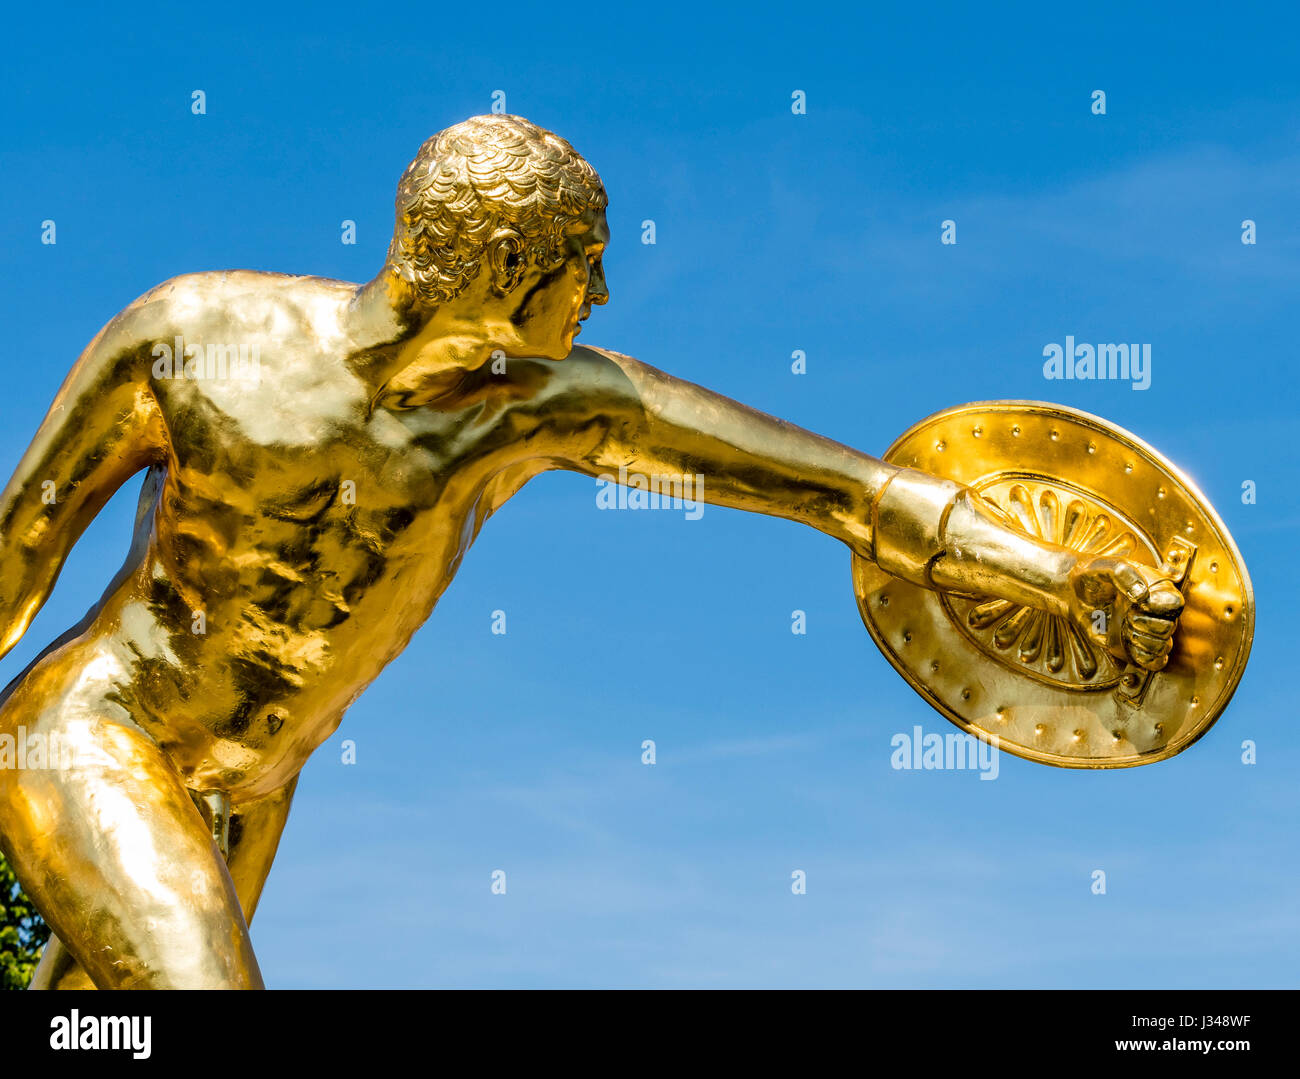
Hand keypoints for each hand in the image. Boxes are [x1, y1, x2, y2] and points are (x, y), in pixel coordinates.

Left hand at [1067, 555, 1183, 671]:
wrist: (1073, 592)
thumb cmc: (1092, 575)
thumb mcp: (1105, 566)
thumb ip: (1124, 574)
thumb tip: (1142, 595)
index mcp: (1157, 588)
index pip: (1175, 603)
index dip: (1158, 607)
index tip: (1138, 603)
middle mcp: (1157, 610)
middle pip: (1169, 628)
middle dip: (1144, 624)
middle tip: (1125, 614)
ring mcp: (1148, 629)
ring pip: (1162, 647)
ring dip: (1141, 642)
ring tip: (1124, 628)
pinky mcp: (1136, 645)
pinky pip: (1153, 662)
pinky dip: (1143, 659)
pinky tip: (1128, 646)